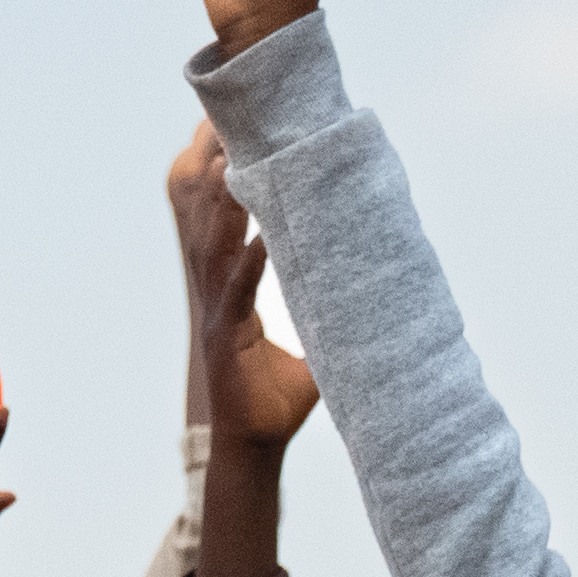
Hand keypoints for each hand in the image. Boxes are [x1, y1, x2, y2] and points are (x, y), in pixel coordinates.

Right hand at [175, 138, 322, 454]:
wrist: (254, 448)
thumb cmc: (278, 399)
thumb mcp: (308, 346)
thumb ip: (324, 311)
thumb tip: (368, 289)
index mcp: (231, 288)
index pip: (225, 224)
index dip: (225, 183)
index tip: (236, 138)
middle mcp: (218, 293)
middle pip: (210, 222)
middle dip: (215, 176)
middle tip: (227, 128)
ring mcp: (218, 315)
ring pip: (213, 249)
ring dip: (224, 206)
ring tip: (231, 162)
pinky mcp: (225, 340)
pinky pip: (237, 293)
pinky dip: (249, 264)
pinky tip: (262, 237)